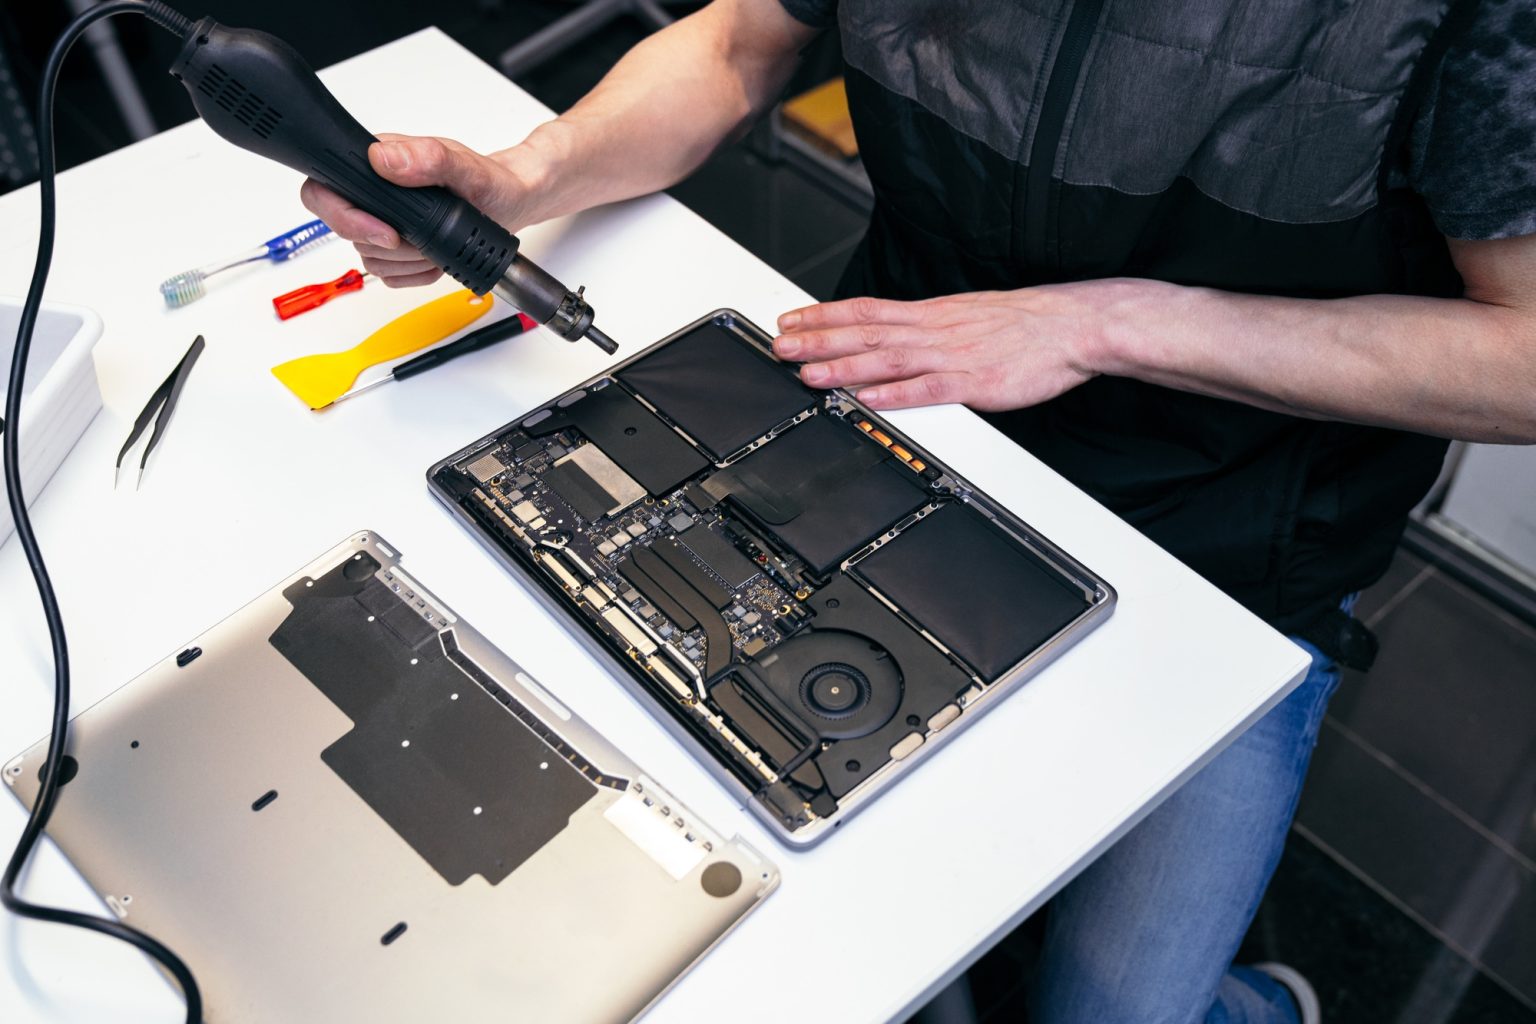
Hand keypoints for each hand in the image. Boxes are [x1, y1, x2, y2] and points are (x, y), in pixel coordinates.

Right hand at [298, 133, 531, 287]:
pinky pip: (390, 276)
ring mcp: (385, 222)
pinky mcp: (399, 249)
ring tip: (435, 246)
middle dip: (389, 246)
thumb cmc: (489, 181)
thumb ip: (426, 158)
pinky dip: (416, 275)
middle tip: (421, 240)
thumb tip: (383, 159)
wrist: (509, 204)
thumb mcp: (466, 167)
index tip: (387, 232)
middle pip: (347, 232)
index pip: (323, 190)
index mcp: (377, 163)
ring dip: (406, 262)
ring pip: (369, 259)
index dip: (343, 217)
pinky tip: (436, 258)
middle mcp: (374, 193)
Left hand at [770, 283, 1137, 410]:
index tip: (790, 319)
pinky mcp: (975, 382)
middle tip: (780, 346)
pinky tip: (869, 399)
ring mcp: (953, 355)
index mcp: (933, 313)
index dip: (824, 315)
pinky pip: (929, 389)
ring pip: (888, 360)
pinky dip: (896, 394)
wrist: (1075, 325)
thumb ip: (930, 327)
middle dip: (818, 341)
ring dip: (845, 367)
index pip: (867, 310)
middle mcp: (935, 330)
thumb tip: (894, 334)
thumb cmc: (1028, 324)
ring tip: (808, 374)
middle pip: (866, 334)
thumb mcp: (969, 315)